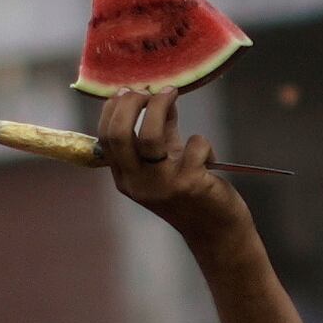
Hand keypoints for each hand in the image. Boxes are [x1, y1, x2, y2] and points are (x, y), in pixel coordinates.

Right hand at [95, 84, 250, 243]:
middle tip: (149, 90)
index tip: (130, 90)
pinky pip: (194, 145)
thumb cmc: (192, 193)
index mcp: (125, 178)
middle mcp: (137, 183)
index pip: (106, 138)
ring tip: (173, 94)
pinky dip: (202, 143)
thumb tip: (158, 96)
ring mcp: (162, 186)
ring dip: (161, 106)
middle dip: (132, 103)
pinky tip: (210, 158)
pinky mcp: (189, 185)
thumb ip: (161, 133)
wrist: (216, 232)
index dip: (115, 108)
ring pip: (150, 136)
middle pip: (119, 134)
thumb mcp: (168, 163)